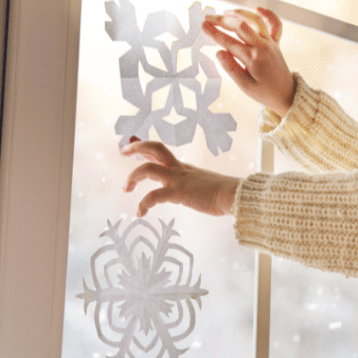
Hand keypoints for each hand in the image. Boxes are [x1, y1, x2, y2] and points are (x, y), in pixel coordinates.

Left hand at [121, 138, 239, 215]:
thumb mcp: (203, 185)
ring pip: (148, 168)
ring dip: (133, 176)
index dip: (145, 146)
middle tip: (123, 151)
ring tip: (126, 188)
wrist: (234, 195)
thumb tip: (186, 193)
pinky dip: (143, 204)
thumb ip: (191, 186)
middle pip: (154, 148)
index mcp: (184, 168)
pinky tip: (140, 213)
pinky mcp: (179, 192)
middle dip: (136, 147)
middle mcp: (179, 169)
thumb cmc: (223, 194)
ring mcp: (178, 179)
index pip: (161, 151)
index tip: (132, 145)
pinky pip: (154, 196)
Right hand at [203, 7, 295, 115]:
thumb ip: (231, 69)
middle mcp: (262, 46)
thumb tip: (219, 53)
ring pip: (255, 20)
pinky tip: (258, 8)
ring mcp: (270, 42)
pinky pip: (275, 24)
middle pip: (241, 26)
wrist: (286, 93)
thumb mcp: (245, 86)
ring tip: (226, 12)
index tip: (203, 26)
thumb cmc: (264, 92)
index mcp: (253, 58)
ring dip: (240, 13)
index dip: (214, 33)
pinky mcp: (276, 42)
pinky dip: (269, 14)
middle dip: (223, 20)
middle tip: (209, 17)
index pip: (229, 42)